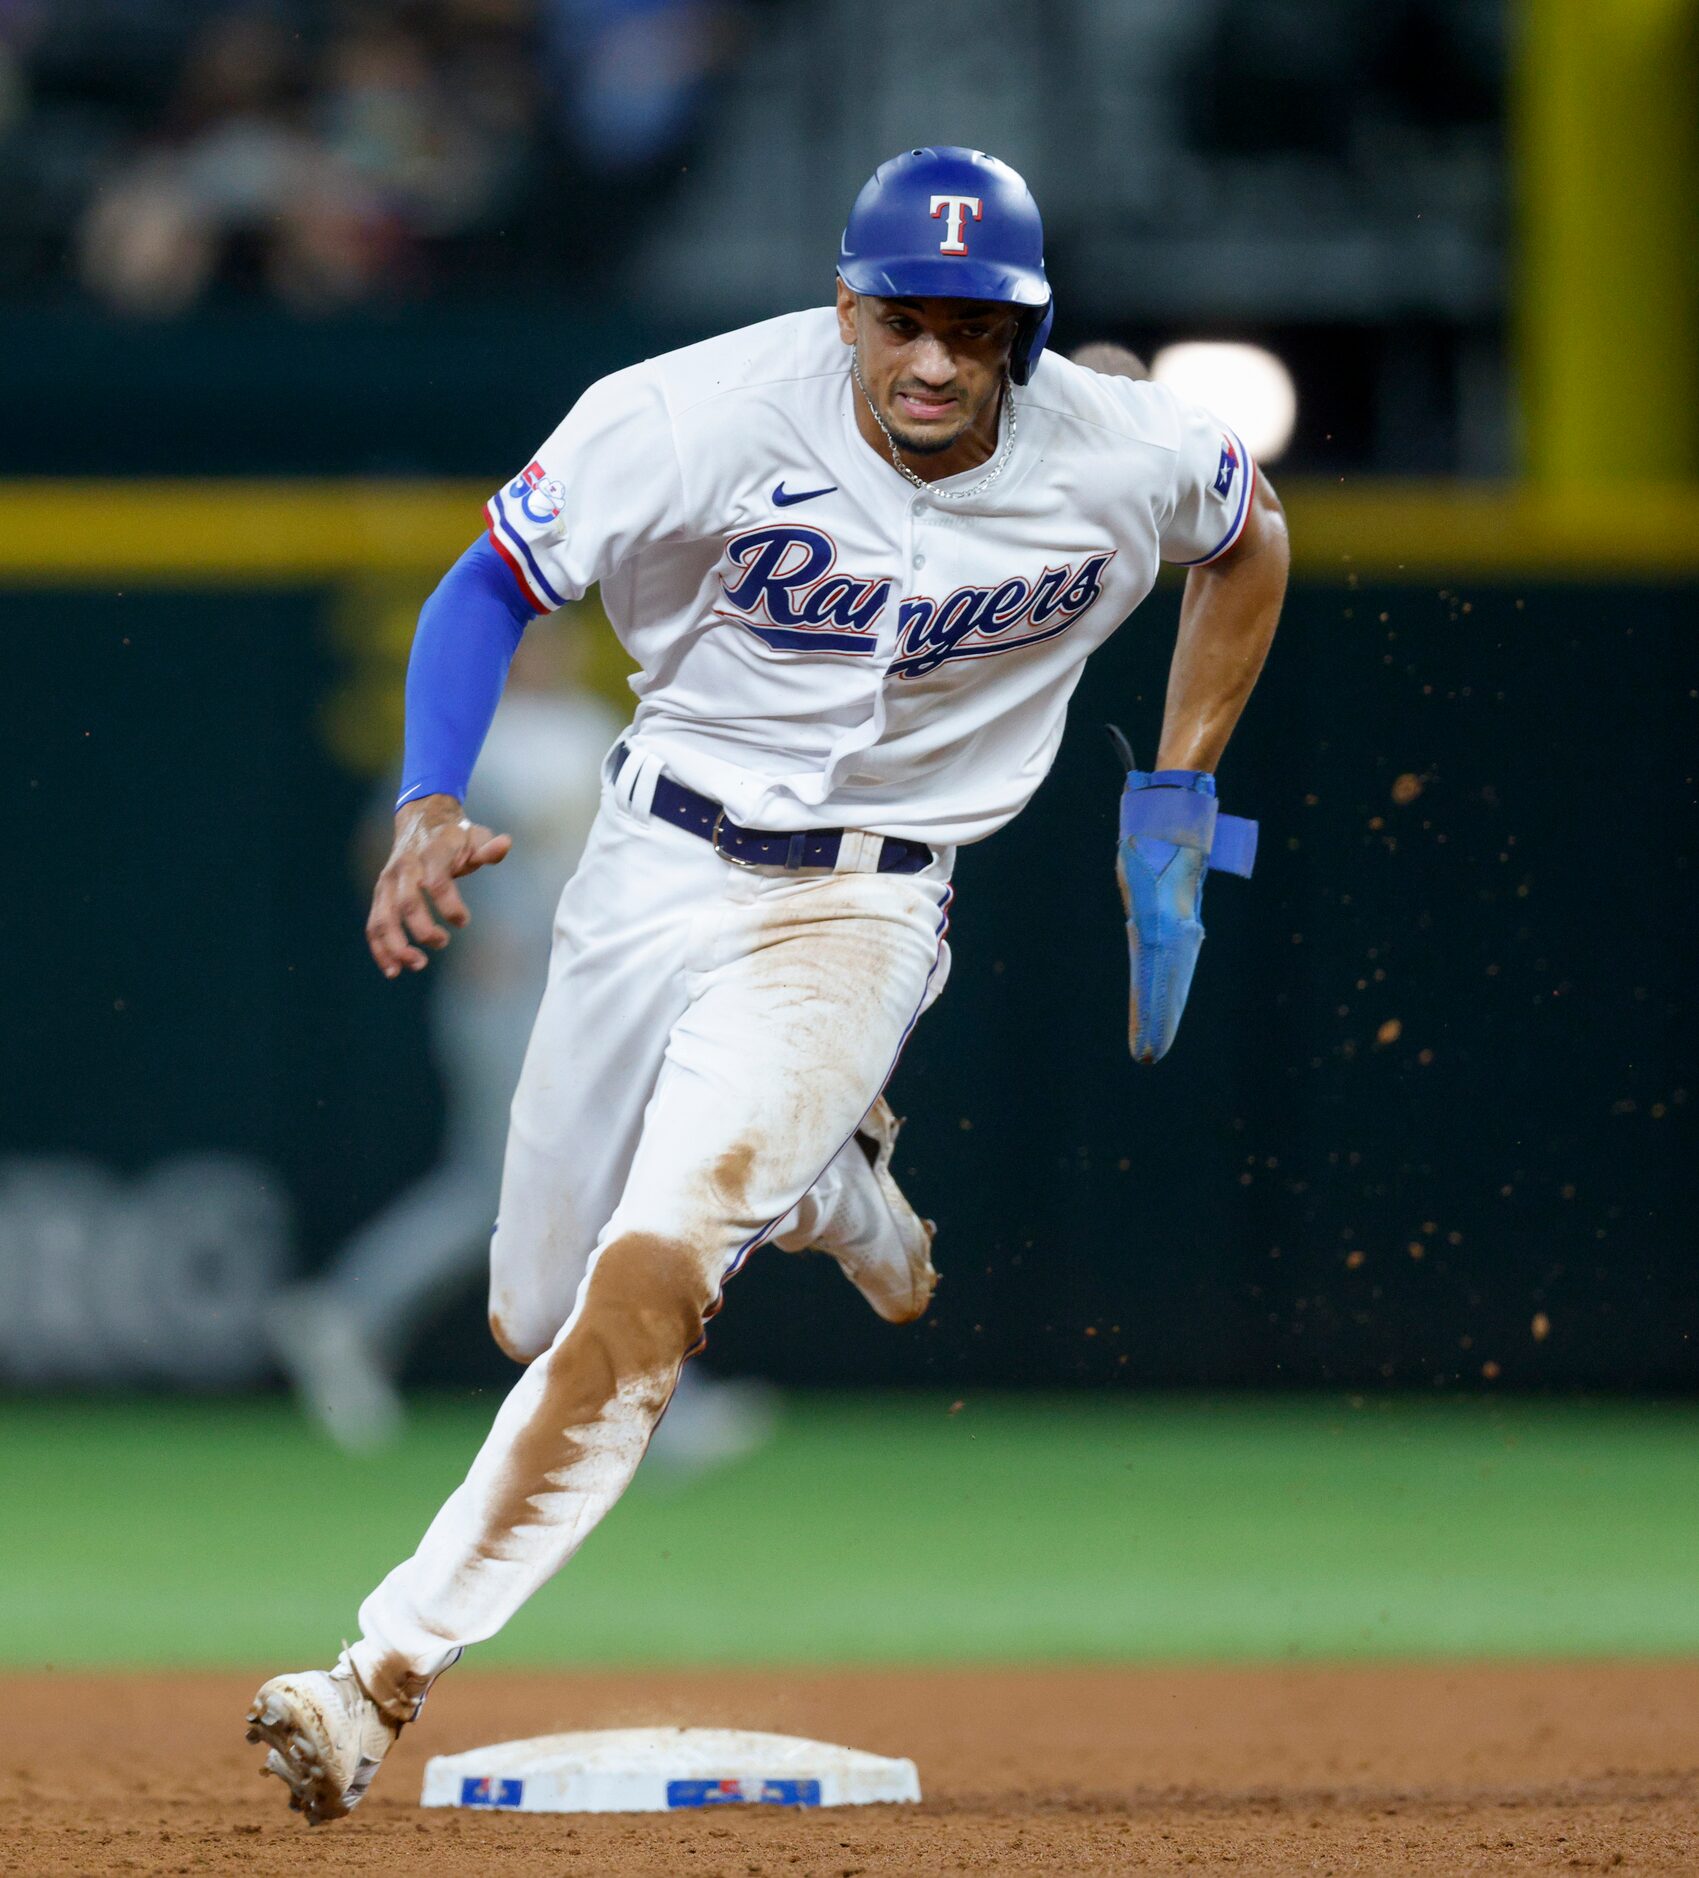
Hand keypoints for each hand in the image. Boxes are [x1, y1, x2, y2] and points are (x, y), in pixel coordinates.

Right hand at [366, 794, 511, 977]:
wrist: (420, 820)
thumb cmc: (454, 836)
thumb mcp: (475, 835)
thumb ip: (489, 847)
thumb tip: (505, 845)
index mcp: (431, 852)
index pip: (436, 881)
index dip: (449, 904)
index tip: (463, 921)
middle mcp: (405, 867)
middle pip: (407, 902)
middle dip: (422, 929)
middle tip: (442, 942)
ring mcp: (389, 882)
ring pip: (384, 917)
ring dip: (396, 945)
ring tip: (417, 964)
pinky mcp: (381, 895)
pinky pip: (374, 925)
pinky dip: (380, 949)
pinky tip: (394, 970)